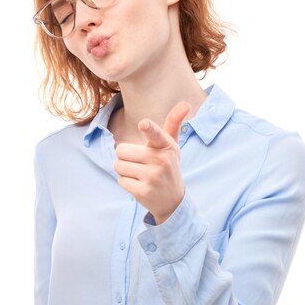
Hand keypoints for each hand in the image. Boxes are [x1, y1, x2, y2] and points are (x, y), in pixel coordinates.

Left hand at [114, 102, 190, 224]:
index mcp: (166, 146)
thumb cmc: (168, 166)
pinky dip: (126, 183)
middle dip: (124, 157)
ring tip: (140, 175)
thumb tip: (185, 103)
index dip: (149, 128)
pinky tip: (139, 185)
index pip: (156, 134)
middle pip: (122, 150)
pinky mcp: (144, 192)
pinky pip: (121, 180)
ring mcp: (153, 177)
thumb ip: (173, 123)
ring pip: (118, 165)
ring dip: (124, 170)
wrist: (173, 201)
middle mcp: (161, 161)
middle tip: (139, 163)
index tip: (144, 124)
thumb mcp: (172, 146)